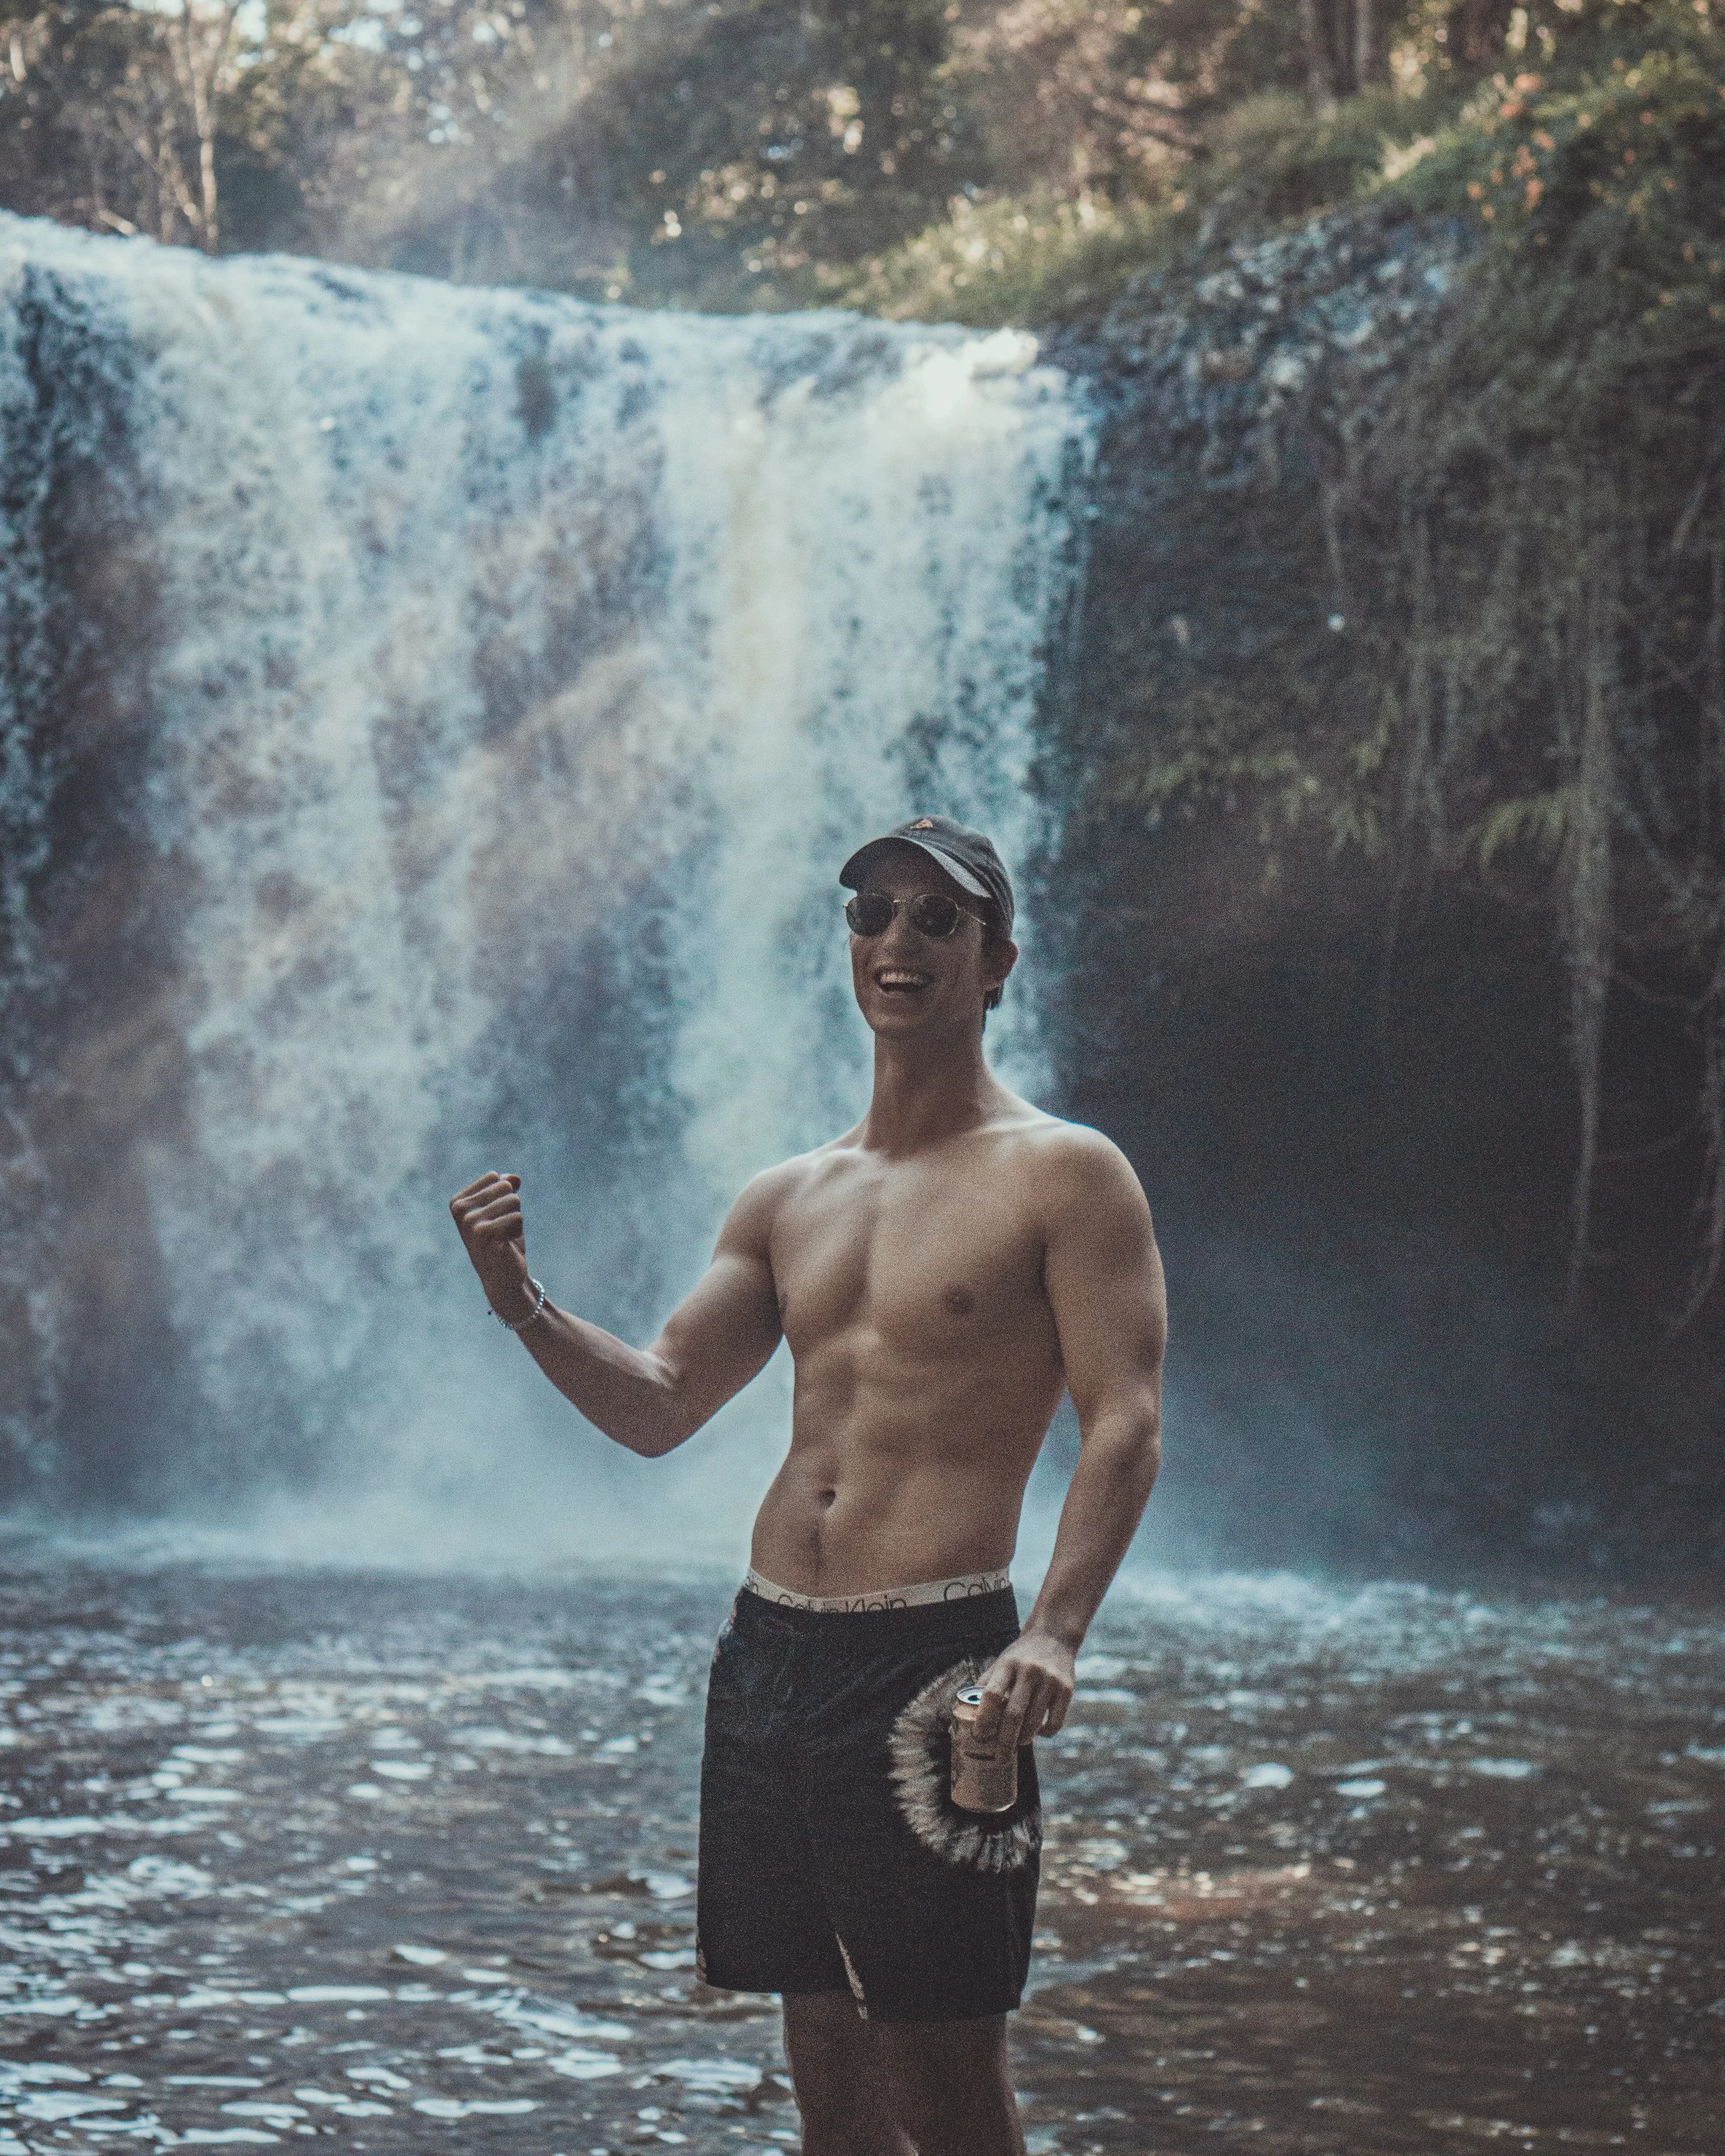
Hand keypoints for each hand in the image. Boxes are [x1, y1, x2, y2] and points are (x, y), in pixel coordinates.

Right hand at [450, 1171, 535, 1322]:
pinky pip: (517, 1217)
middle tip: (501, 1229)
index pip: (495, 1178)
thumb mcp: (502, 1209)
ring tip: (503, 1237)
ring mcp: (471, 1224)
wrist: (502, 1276)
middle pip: (505, 1187)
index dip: (503, 1196)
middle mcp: (461, 1212)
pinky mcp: (486, 1237)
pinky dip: (518, 1231)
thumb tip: (514, 1178)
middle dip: (512, 1207)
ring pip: (513, 1201)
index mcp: (458, 1202)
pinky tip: (506, 1245)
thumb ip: (505, 1187)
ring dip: (516, 1220)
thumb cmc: (502, 1240)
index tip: (494, 1218)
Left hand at [973, 1628, 1075, 1751]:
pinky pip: (1055, 1723)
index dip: (984, 1718)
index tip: (979, 1735)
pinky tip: (1037, 1732)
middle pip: (1013, 1713)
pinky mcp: (1066, 1690)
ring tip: (1017, 1743)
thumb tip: (967, 1712)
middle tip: (999, 1757)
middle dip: (1004, 1740)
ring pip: (1034, 1721)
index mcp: (1008, 1664)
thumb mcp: (1002, 1662)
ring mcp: (1049, 1681)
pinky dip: (1044, 1733)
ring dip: (1023, 1738)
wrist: (1054, 1636)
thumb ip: (986, 1684)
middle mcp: (1029, 1671)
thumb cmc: (1022, 1655)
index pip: (992, 1694)